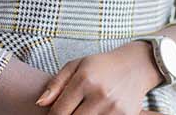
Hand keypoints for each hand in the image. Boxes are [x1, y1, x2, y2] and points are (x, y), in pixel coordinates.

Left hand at [36, 41, 161, 114]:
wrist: (135, 66)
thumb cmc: (100, 66)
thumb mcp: (76, 66)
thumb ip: (55, 84)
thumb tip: (40, 104)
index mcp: (84, 80)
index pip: (59, 112)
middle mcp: (100, 94)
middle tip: (65, 114)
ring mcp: (114, 108)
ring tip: (81, 112)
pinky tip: (93, 113)